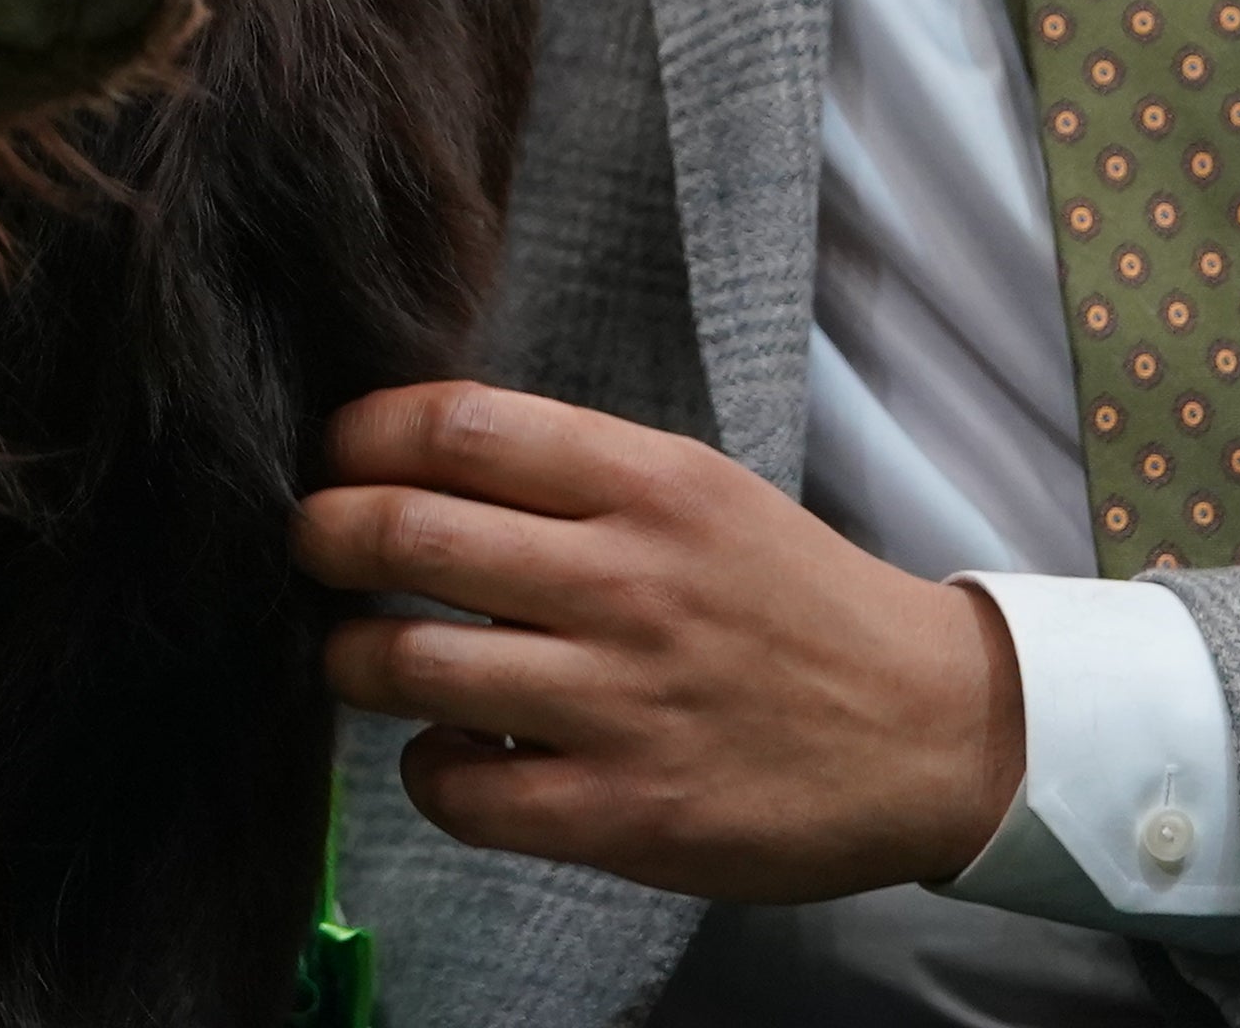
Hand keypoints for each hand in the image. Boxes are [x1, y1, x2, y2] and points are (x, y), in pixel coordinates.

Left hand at [292, 383, 1023, 901]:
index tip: (333, 452)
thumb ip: (573, 475)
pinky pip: (461, 791)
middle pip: (408, 532)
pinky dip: (425, 770)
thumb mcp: (700, 493)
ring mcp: (620, 701)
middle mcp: (625, 581)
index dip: (362, 435)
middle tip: (309, 544)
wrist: (930, 732)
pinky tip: (445, 754)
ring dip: (349, 657)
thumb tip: (416, 457)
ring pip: (410, 663)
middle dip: (323, 534)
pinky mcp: (623, 812)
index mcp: (648, 483)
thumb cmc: (793, 603)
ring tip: (352, 655)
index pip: (456, 427)